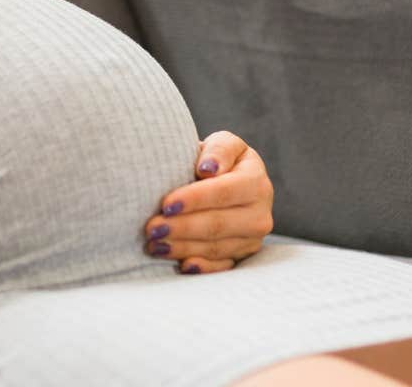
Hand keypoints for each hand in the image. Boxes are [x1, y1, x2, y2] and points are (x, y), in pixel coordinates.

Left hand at [141, 130, 273, 274]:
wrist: (227, 183)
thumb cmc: (217, 161)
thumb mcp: (222, 145)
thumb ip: (218, 150)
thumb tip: (208, 169)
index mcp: (256, 181)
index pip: (223, 192)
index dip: (194, 199)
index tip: (166, 204)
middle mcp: (260, 213)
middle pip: (218, 224)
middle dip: (182, 227)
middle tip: (152, 229)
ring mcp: (253, 238)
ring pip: (216, 248)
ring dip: (183, 247)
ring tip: (154, 244)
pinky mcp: (243, 256)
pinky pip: (221, 266)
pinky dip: (201, 267)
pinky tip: (182, 265)